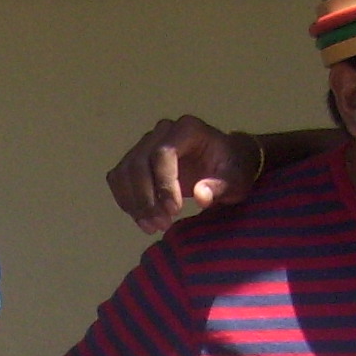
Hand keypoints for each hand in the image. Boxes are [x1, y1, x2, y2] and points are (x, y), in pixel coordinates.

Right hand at [107, 114, 257, 236]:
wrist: (225, 161)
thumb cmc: (232, 168)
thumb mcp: (236, 180)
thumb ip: (220, 187)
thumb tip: (201, 196)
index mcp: (188, 129)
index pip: (163, 153)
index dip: (164, 183)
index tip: (175, 211)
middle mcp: (162, 131)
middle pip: (139, 162)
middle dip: (146, 198)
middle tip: (161, 225)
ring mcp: (146, 144)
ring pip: (125, 171)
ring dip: (134, 202)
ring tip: (152, 227)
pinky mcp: (137, 159)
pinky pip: (119, 178)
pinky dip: (126, 200)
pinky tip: (141, 218)